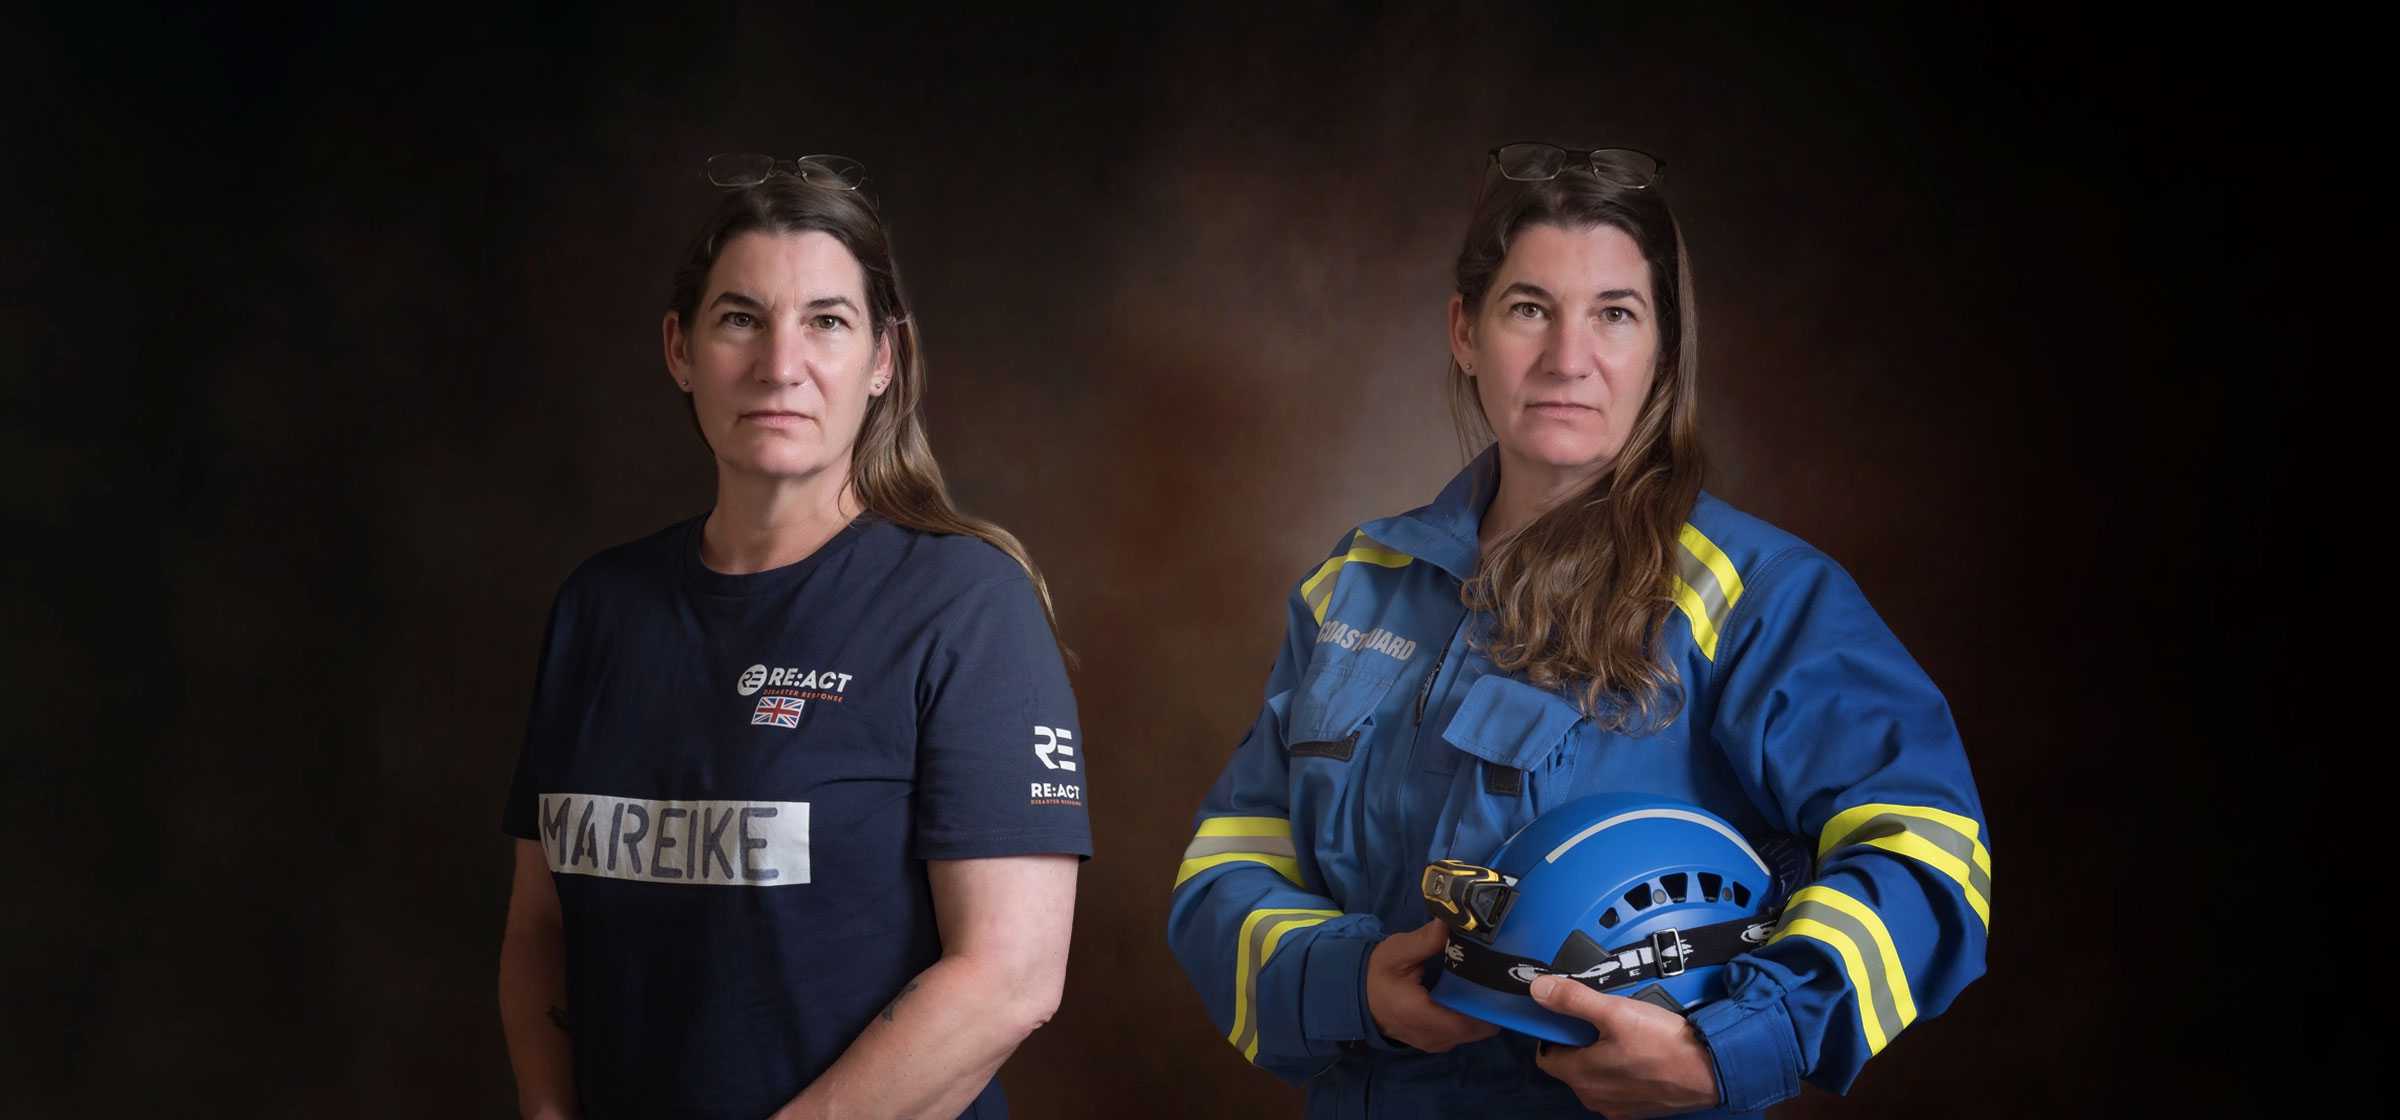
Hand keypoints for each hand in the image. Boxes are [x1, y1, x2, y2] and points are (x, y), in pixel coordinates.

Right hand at [1364, 920, 1499, 1052]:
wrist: (1355, 997)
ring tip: (1489, 985)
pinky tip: (1472, 996)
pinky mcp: (1433, 1042)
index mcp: (1422, 1016)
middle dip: (1490, 1007)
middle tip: (1499, 978)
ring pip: (1471, 1034)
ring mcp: (1434, 1043)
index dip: (1489, 1005)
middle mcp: (1432, 1037)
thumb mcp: (1398, 952)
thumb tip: (1455, 921)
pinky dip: (1469, 1019)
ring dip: (1480, 1014)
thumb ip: (1427, 940)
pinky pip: (1460, 1034)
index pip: (1469, 1021)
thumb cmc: (1375, 975)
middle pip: (1476, 1029)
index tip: (1501, 981)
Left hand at [1528, 976, 1719, 1117]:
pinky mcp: (1636, 1108)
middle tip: (1602, 1021)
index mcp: (1581, 1075)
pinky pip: (1617, 1086)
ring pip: (1595, 1076)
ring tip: (1624, 1034)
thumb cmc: (1665, 1044)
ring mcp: (1616, 1106)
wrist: (1711, 1070)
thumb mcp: (1615, 1011)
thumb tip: (1540, 989)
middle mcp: (1594, 1097)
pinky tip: (1639, 1052)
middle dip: (1579, 1043)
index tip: (1568, 1018)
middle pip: (1570, 1066)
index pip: (1546, 1055)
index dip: (1553, 1034)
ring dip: (1601, 1056)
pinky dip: (1621, 1070)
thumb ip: (1574, 999)